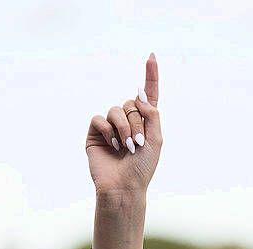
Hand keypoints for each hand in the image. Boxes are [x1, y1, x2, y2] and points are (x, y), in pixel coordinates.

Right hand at [85, 54, 161, 196]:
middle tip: (138, 144)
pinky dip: (108, 131)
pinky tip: (113, 146)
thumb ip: (152, 113)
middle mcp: (128, 122)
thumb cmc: (142, 168)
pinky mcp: (96, 132)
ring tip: (126, 147)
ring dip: (124, 128)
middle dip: (137, 123)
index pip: (148, 96)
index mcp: (145, 123)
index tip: (152, 56)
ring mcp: (111, 126)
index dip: (150, 76)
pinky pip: (100, 118)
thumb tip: (138, 93)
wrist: (124, 186)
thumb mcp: (156, 139)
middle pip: (131, 103)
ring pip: (116, 109)